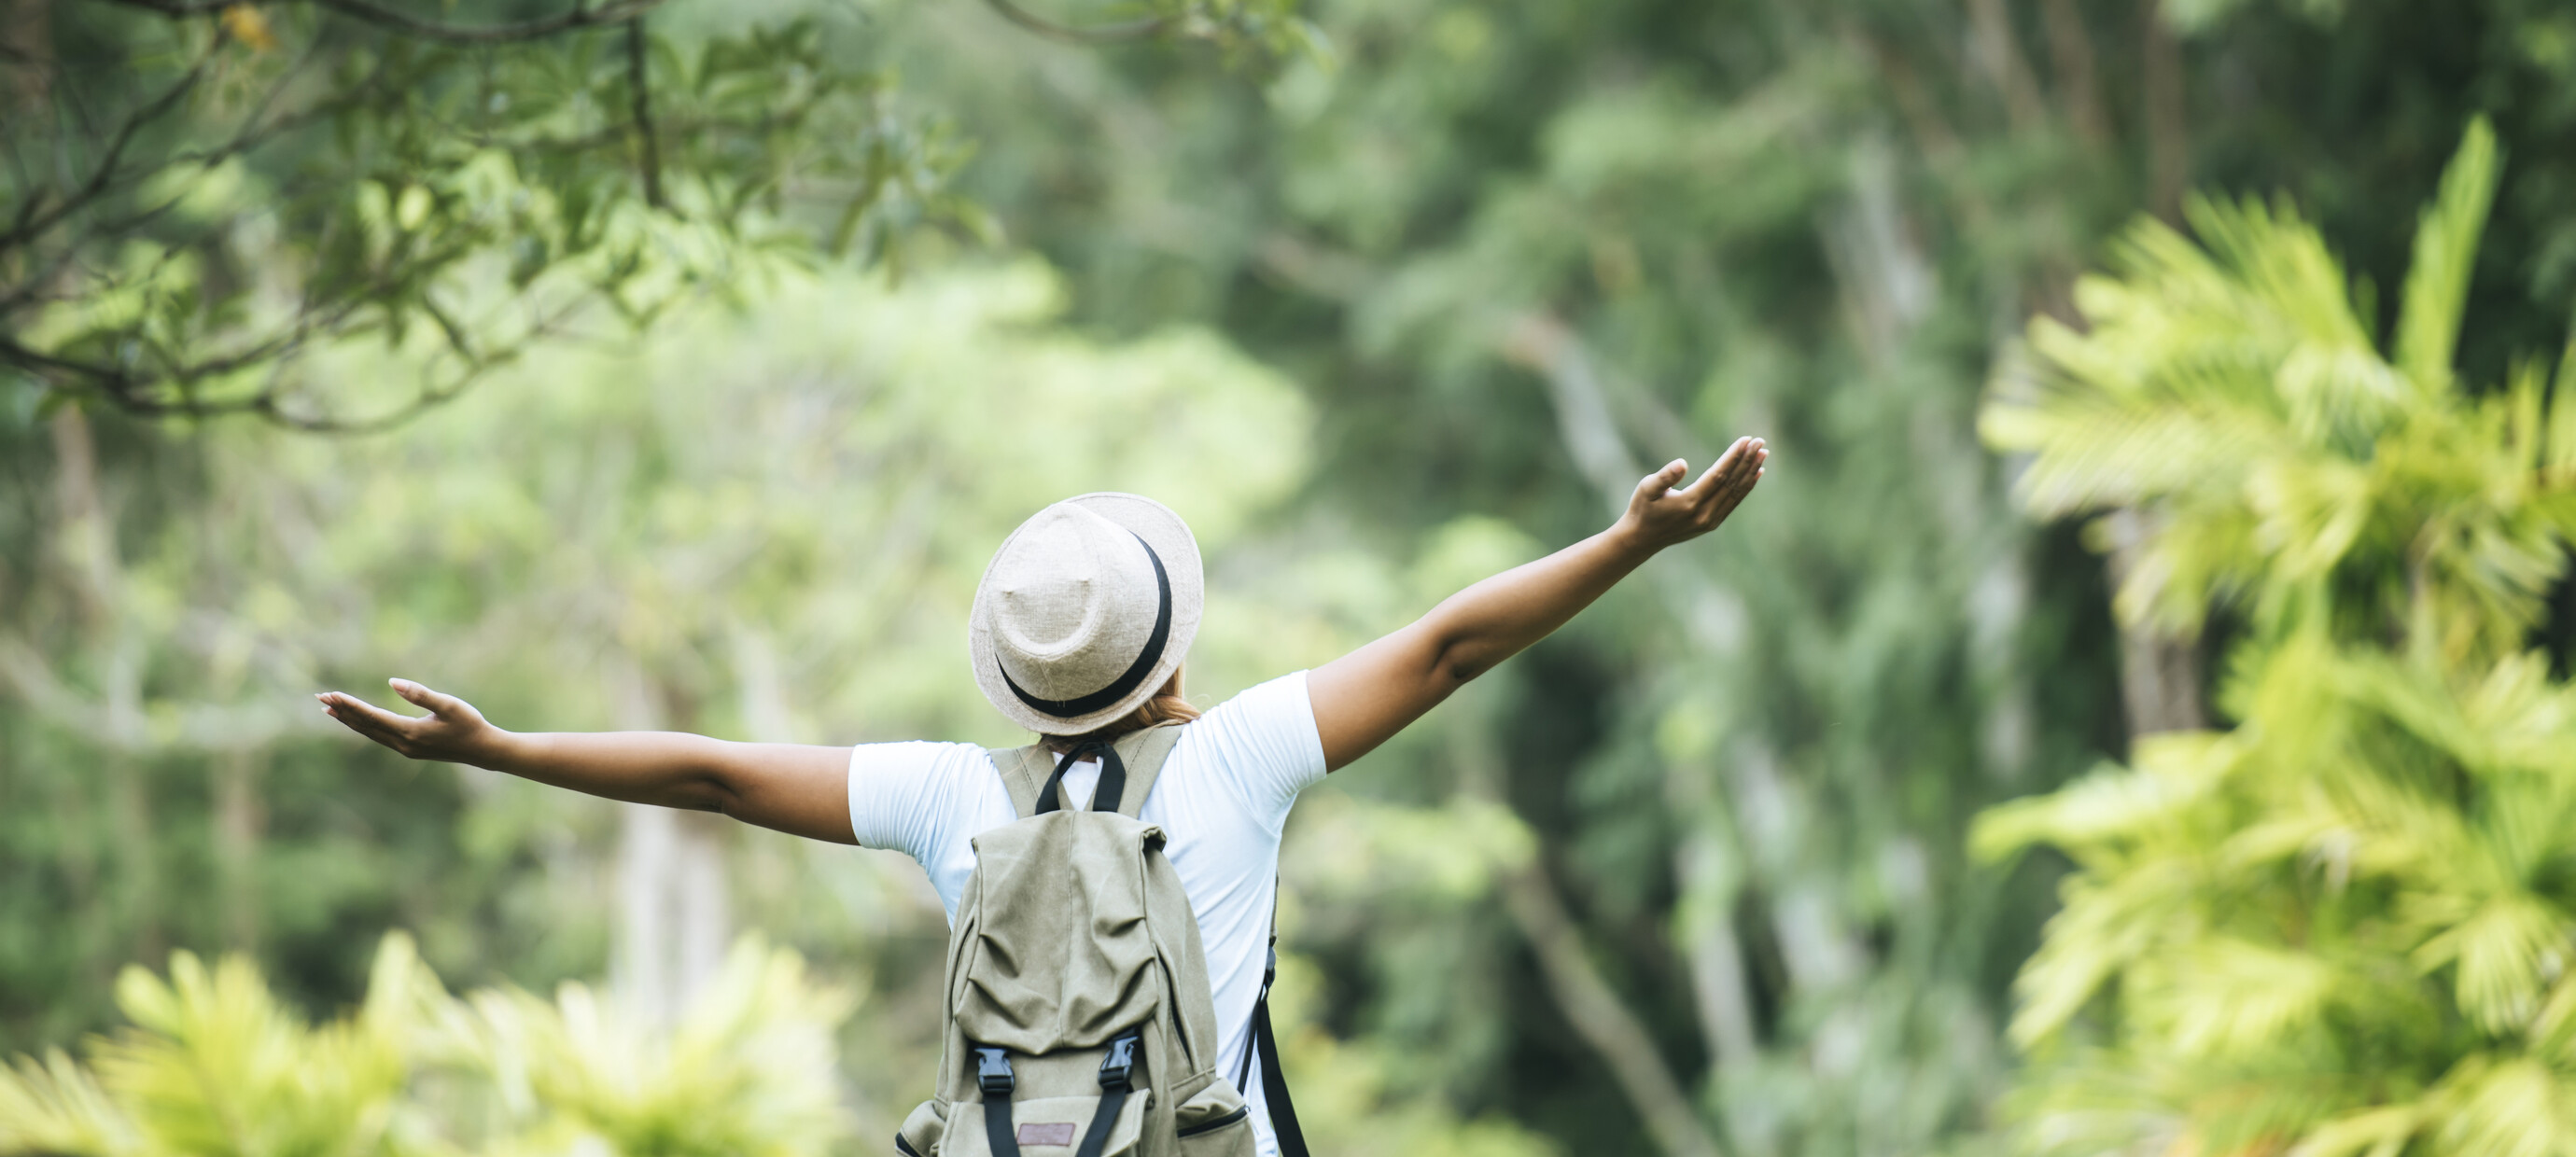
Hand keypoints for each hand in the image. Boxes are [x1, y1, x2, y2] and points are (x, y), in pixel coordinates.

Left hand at [317, 679, 502, 764]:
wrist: (483, 750)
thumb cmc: (469, 724)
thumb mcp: (449, 705)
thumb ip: (420, 693)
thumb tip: (391, 682)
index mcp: (410, 732)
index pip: (372, 717)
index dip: (350, 705)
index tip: (331, 694)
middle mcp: (402, 743)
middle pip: (365, 726)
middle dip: (342, 711)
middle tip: (320, 697)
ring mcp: (404, 748)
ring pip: (369, 733)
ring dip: (349, 720)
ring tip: (329, 709)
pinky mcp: (409, 749)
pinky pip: (378, 736)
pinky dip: (363, 726)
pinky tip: (356, 721)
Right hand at [1615, 436, 1766, 552]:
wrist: (1642, 539)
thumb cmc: (1642, 508)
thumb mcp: (1646, 488)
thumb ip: (1665, 476)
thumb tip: (1682, 464)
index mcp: (1689, 503)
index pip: (1718, 476)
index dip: (1733, 457)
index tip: (1746, 440)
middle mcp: (1704, 514)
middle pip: (1732, 483)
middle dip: (1747, 460)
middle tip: (1759, 441)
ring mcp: (1710, 521)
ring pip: (1736, 492)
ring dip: (1751, 472)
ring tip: (1763, 453)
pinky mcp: (1712, 523)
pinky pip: (1734, 502)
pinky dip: (1747, 487)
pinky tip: (1756, 473)